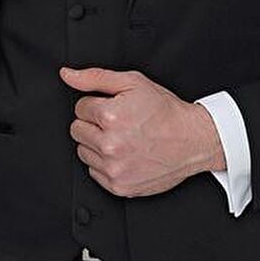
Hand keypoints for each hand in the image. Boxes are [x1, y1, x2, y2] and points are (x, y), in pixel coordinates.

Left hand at [59, 64, 225, 198]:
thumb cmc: (165, 112)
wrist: (192, 140)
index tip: (115, 109)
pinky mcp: (119, 186)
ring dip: (97, 145)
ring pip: (83, 152)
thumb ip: (95, 77)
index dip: (98, 105)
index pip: (80, 108)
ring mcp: (114, 168)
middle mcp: (110, 145)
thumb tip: (67, 75)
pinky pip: (94, 172)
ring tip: (123, 139)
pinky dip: (105, 164)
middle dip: (94, 124)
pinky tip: (125, 155)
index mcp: (111, 116)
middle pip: (77, 130)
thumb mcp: (133, 83)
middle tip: (119, 124)